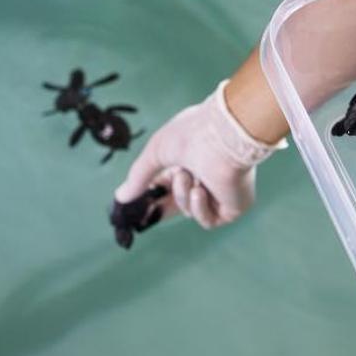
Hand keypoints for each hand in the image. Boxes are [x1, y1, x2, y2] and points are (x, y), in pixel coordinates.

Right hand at [114, 80, 285, 228]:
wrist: (223, 137)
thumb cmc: (191, 135)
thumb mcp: (155, 154)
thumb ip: (139, 177)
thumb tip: (120, 197)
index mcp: (195, 157)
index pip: (172, 183)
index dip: (155, 194)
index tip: (136, 205)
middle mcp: (211, 174)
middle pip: (182, 202)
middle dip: (163, 205)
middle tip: (145, 212)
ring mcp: (224, 191)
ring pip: (191, 210)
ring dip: (182, 195)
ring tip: (187, 175)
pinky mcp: (235, 206)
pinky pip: (208, 220)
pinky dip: (199, 208)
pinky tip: (200, 190)